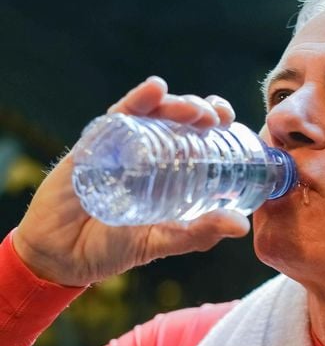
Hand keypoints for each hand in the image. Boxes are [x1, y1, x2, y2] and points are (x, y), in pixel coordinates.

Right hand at [12, 77, 249, 286]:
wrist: (62, 255)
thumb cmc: (113, 246)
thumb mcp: (162, 241)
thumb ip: (199, 234)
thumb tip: (241, 226)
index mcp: (168, 171)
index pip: (197, 139)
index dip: (217, 126)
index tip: (233, 122)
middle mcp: (147, 152)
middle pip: (178, 120)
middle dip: (201, 110)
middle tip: (217, 116)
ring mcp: (120, 145)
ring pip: (152, 113)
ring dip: (176, 104)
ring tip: (194, 109)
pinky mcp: (94, 144)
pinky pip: (117, 116)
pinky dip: (138, 100)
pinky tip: (154, 90)